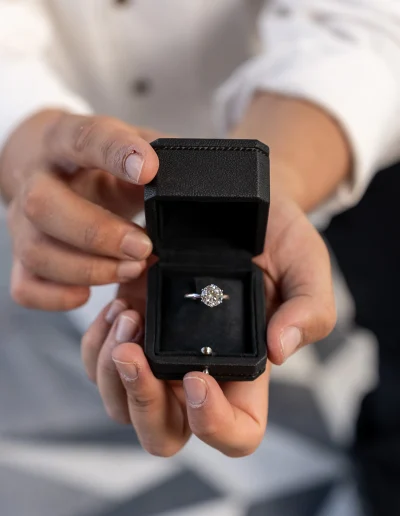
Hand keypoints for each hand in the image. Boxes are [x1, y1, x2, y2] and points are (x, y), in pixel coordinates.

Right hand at [0, 110, 162, 309]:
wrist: (50, 167)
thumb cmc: (95, 161)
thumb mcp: (126, 147)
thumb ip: (156, 153)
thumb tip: (192, 170)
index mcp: (64, 141)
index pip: (83, 139)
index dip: (114, 153)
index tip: (148, 169)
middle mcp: (36, 181)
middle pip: (43, 204)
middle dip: (98, 232)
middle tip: (143, 247)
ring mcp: (23, 222)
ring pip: (36, 251)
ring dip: (88, 269)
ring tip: (131, 270)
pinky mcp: (21, 257)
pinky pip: (25, 286)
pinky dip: (56, 297)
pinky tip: (87, 294)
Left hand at [82, 188, 335, 456]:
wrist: (235, 201)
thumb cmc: (276, 238)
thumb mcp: (306, 264)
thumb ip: (309, 309)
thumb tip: (280, 351)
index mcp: (245, 370)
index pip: (235, 433)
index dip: (214, 425)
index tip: (197, 376)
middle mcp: (199, 369)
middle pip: (163, 433)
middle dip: (142, 405)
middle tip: (133, 355)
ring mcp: (161, 350)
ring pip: (121, 404)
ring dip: (113, 372)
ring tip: (128, 316)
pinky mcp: (133, 325)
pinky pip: (97, 362)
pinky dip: (96, 344)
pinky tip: (116, 309)